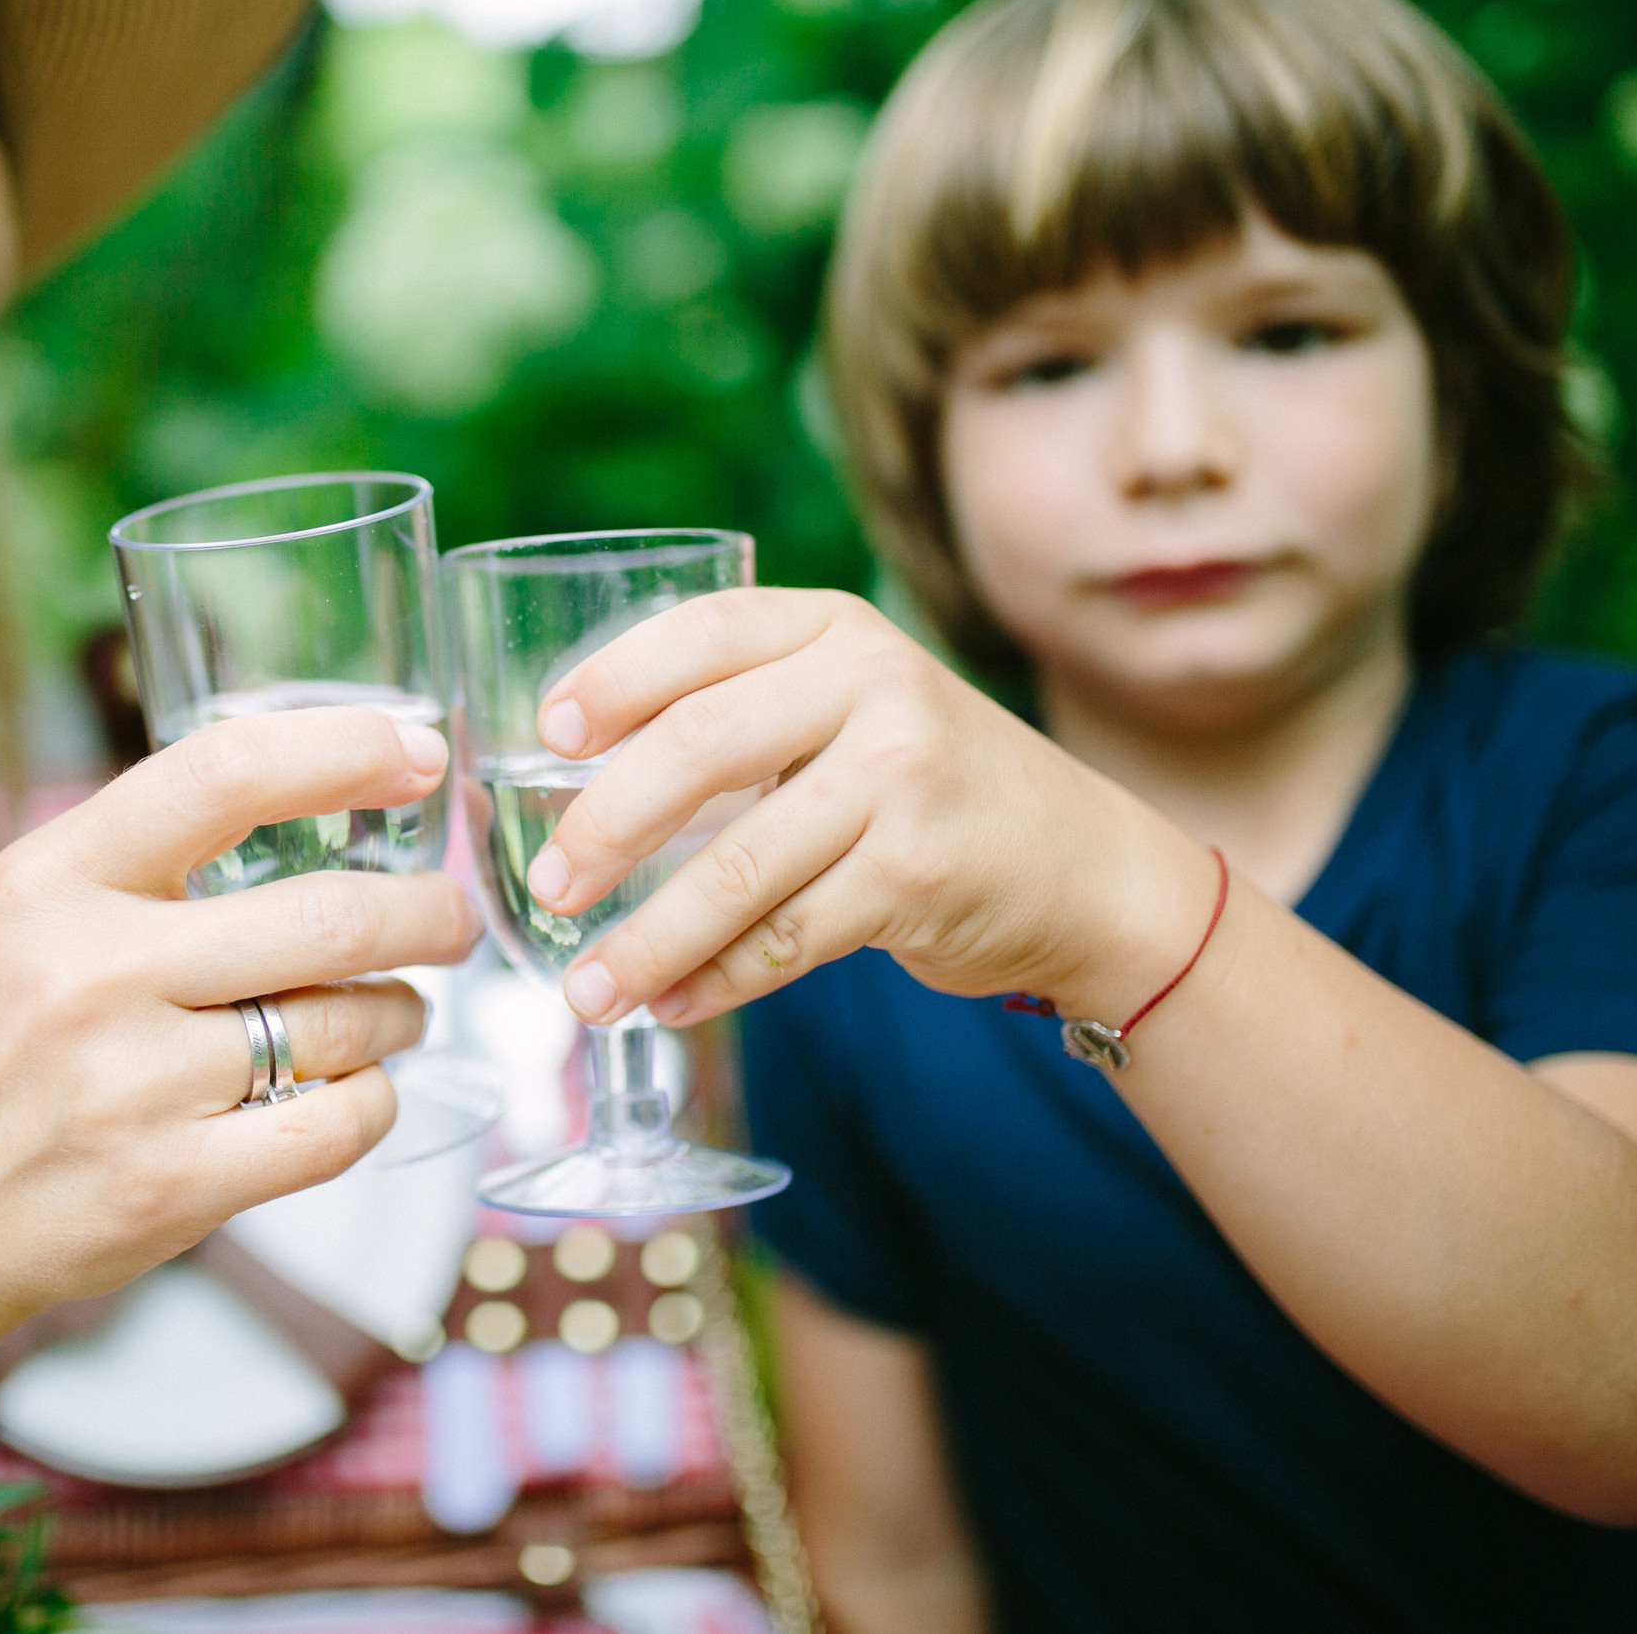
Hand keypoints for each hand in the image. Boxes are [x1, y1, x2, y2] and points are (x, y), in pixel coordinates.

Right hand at [0, 704, 480, 1557]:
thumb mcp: (13, 923)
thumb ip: (136, 867)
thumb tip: (308, 804)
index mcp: (49, 879)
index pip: (221, 773)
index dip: (341, 752)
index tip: (417, 753)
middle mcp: (89, 971)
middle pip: (328, 915)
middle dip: (424, 914)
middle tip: (448, 919)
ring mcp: (131, 1084)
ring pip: (348, 1024)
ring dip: (401, 1015)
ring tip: (393, 1015)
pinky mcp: (171, 1185)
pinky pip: (338, 1126)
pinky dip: (374, 1103)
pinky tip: (357, 1094)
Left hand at [522, 588, 1208, 1027]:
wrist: (1088, 869)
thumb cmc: (933, 789)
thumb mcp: (859, 710)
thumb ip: (751, 713)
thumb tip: (580, 778)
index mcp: (838, 633)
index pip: (704, 632)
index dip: (614, 680)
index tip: (548, 735)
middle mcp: (875, 690)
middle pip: (699, 750)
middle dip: (605, 827)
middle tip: (550, 887)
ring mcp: (902, 784)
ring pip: (736, 871)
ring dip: (647, 940)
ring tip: (586, 991)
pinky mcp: (917, 879)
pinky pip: (784, 939)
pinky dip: (715, 982)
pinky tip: (667, 1004)